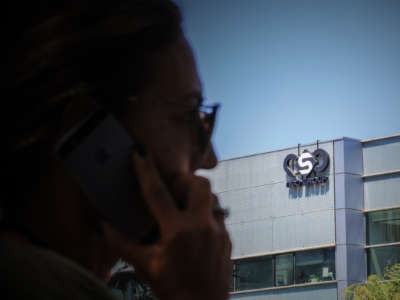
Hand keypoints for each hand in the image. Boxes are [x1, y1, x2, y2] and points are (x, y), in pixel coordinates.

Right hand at [104, 151, 231, 299]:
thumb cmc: (172, 289)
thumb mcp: (146, 266)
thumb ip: (123, 244)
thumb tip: (103, 226)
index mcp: (178, 231)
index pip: (157, 193)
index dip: (146, 170)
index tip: (140, 152)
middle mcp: (202, 227)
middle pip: (199, 184)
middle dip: (185, 179)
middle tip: (172, 188)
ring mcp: (219, 232)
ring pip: (212, 198)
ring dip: (196, 198)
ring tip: (183, 209)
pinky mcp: (228, 239)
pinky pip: (217, 216)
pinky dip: (204, 215)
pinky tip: (194, 229)